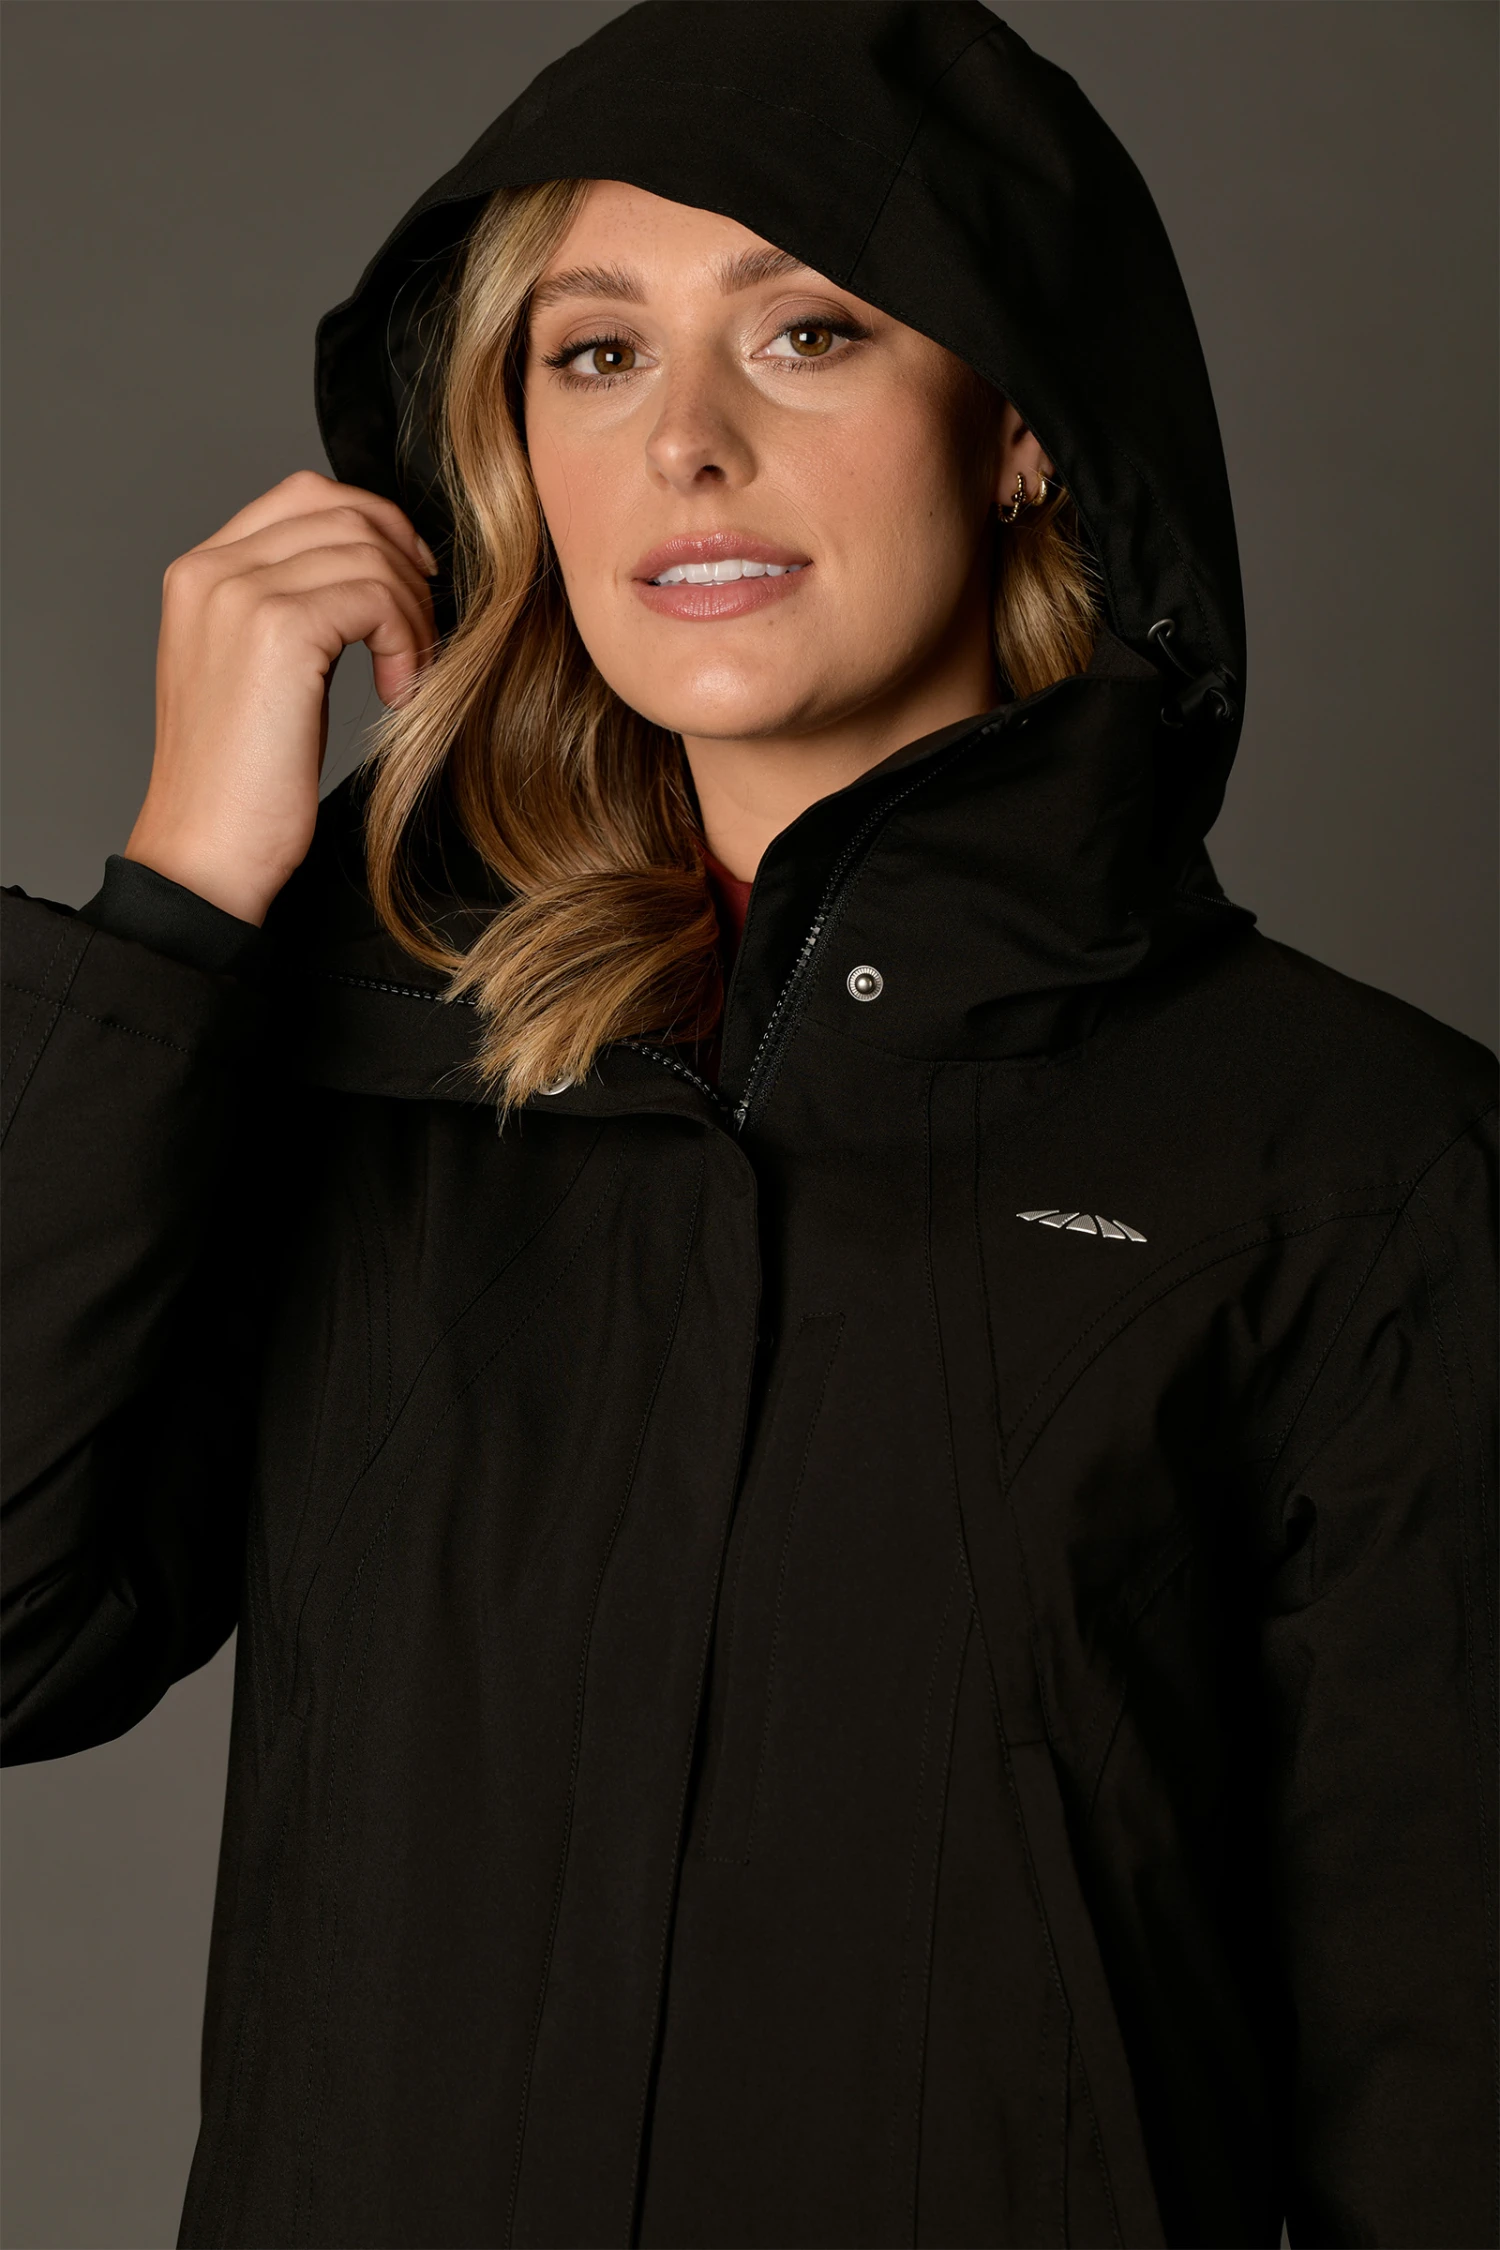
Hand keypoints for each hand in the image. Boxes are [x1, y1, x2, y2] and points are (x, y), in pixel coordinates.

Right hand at [125, 471, 437, 924]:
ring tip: (407, 674)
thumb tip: (372, 569)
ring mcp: (240, 594)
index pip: (304, 496)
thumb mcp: (258, 673)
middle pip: (342, 512)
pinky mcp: (278, 630)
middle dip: (404, 567)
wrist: (206, 850)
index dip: (376, 526)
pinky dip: (406, 640)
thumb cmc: (240, 782)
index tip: (411, 582)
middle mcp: (211, 570)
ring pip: (368, 552)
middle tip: (420, 635)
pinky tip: (397, 690)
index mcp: (200, 574)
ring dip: (411, 612)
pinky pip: (377, 596)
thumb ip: (290, 606)